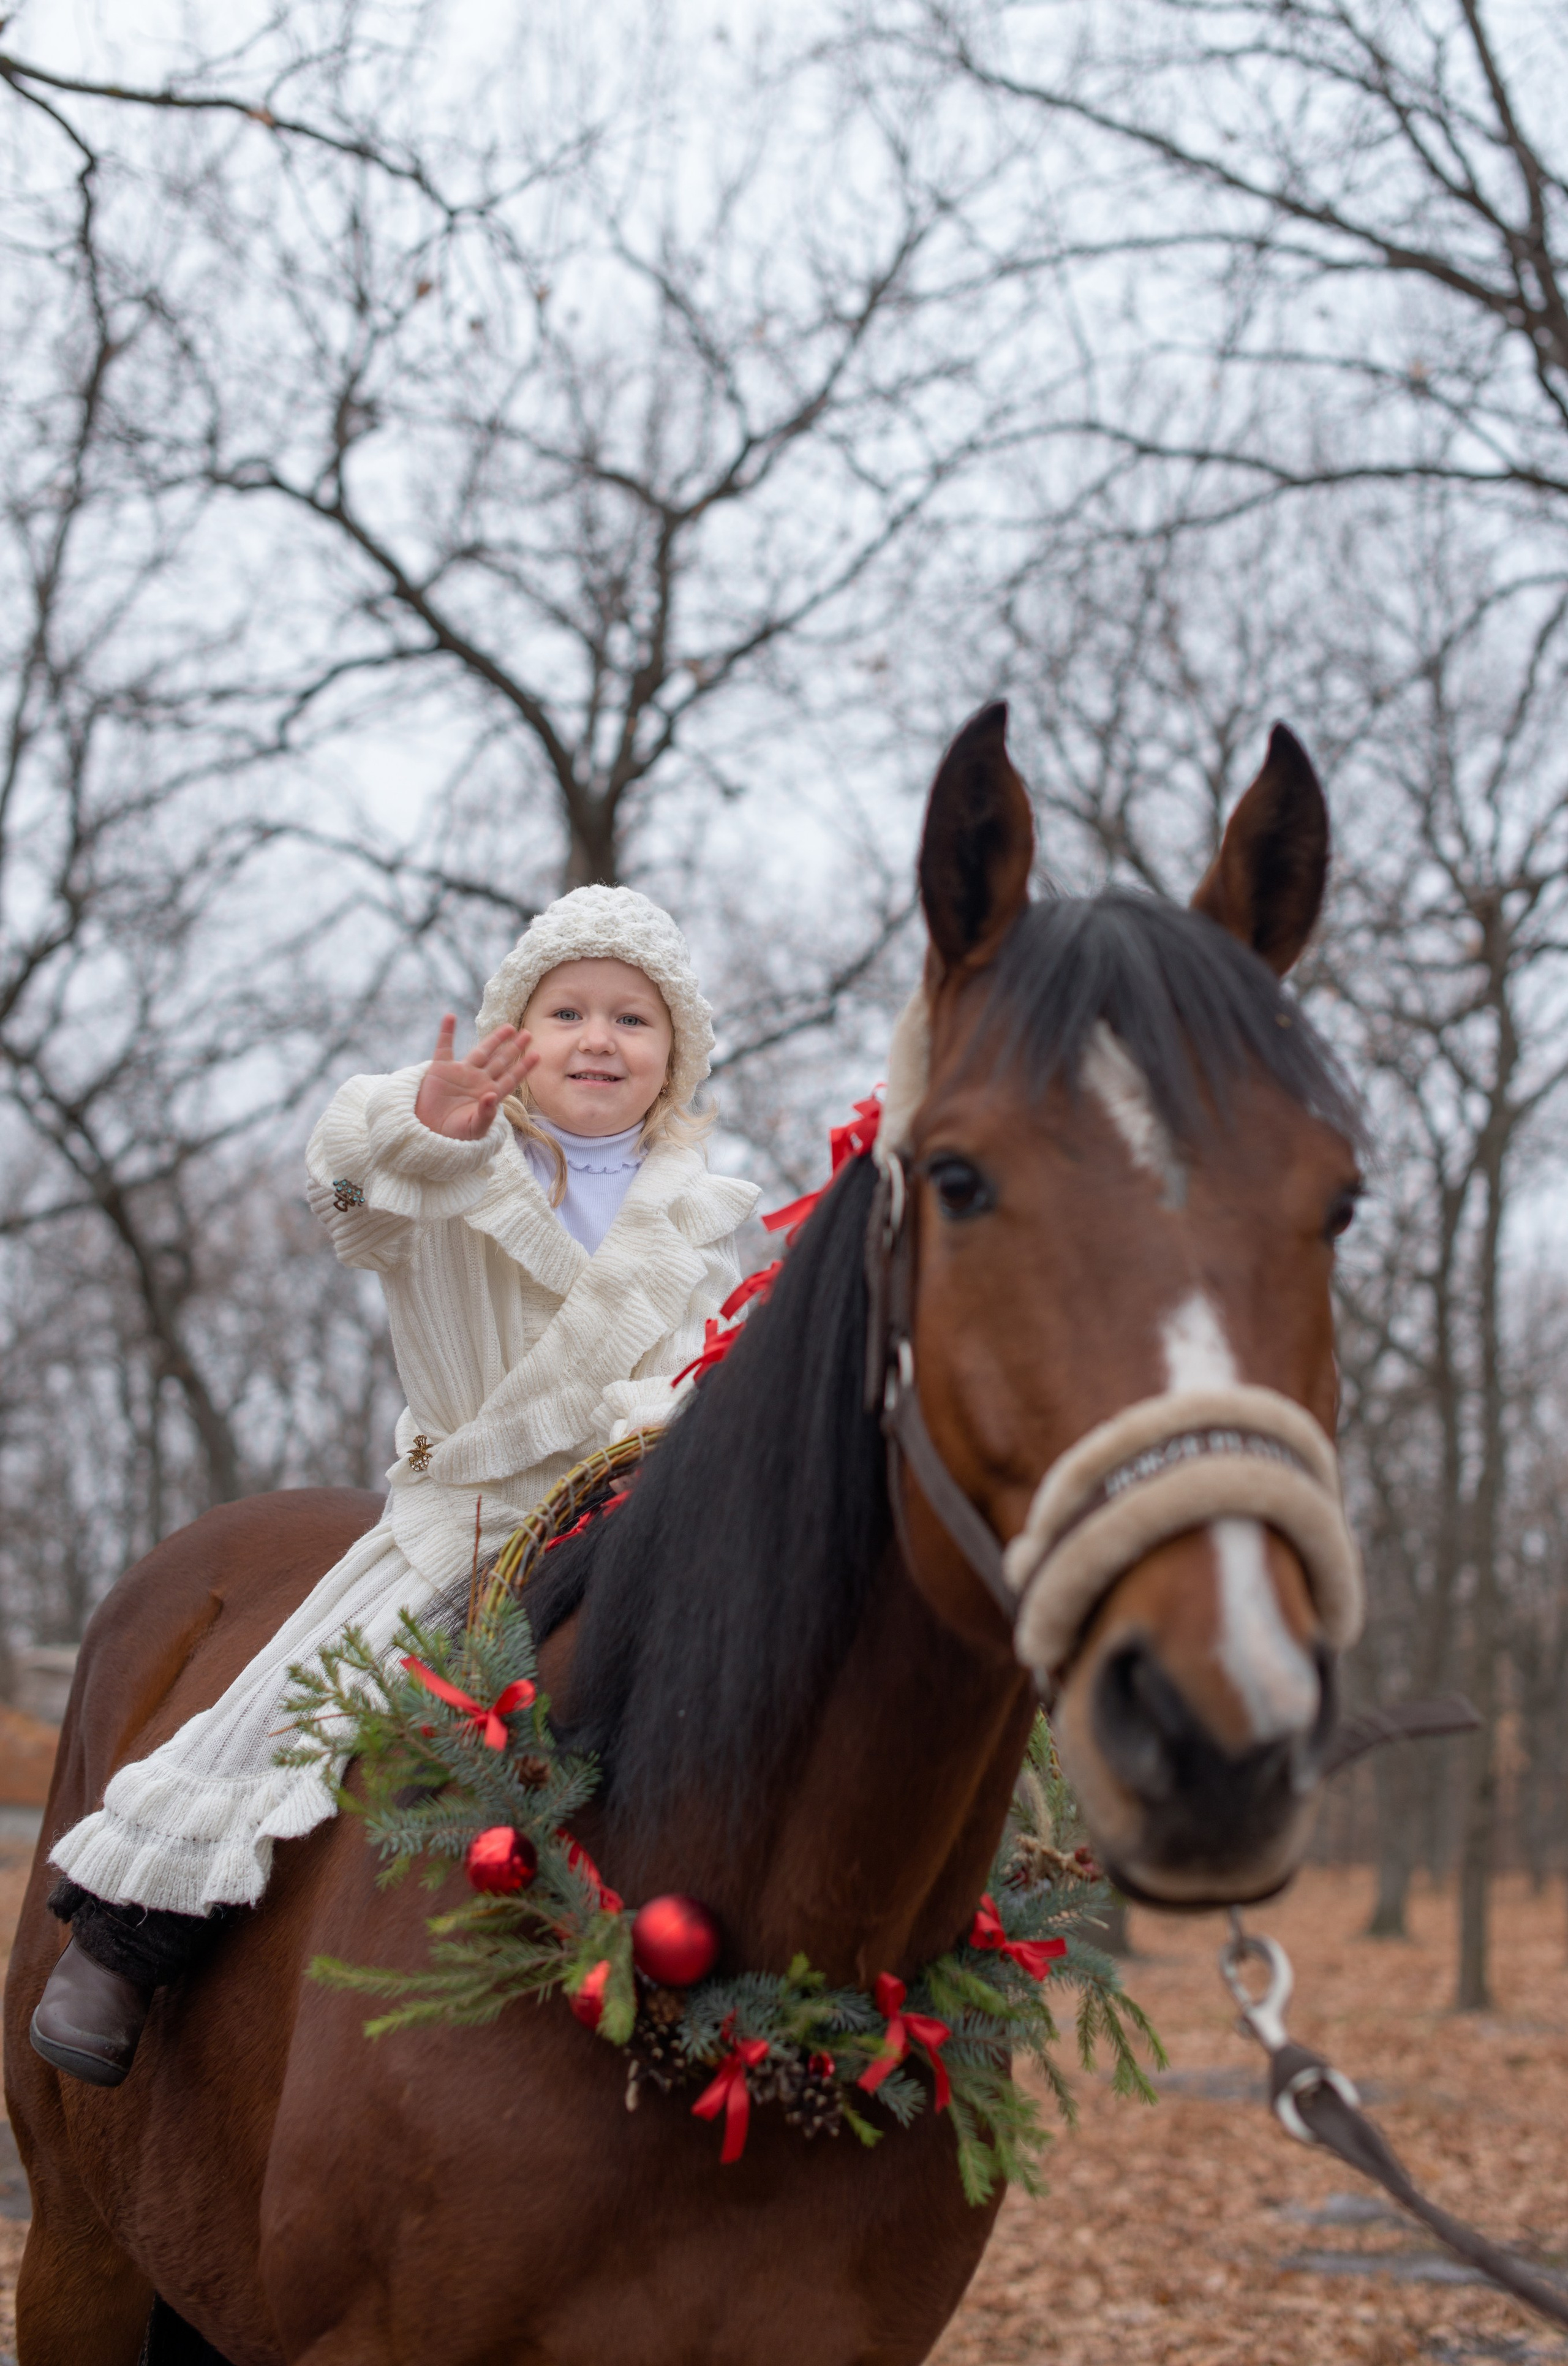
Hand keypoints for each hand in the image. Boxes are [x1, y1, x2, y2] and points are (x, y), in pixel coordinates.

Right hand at [413, 1016, 536, 1140]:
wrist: (428, 1132)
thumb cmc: (454, 1134)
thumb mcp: (474, 1128)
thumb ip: (486, 1113)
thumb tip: (493, 1096)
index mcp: (489, 1094)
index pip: (511, 1078)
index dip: (523, 1067)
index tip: (537, 1055)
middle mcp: (478, 1080)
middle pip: (500, 1060)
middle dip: (514, 1048)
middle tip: (529, 1033)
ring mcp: (461, 1073)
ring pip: (481, 1051)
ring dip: (494, 1039)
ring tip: (509, 1026)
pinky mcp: (441, 1069)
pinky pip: (444, 1047)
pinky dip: (446, 1032)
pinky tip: (450, 1017)